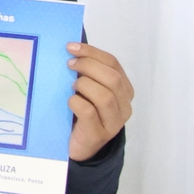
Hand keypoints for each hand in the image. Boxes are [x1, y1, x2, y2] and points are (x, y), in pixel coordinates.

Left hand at [67, 43, 133, 160]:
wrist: (80, 146)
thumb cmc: (84, 112)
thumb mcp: (90, 89)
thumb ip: (89, 72)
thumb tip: (73, 48)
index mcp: (124, 90)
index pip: (114, 64)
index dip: (92, 52)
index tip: (71, 47)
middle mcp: (124, 106)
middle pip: (112, 79)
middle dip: (88, 66)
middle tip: (69, 65)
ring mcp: (113, 123)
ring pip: (105, 96)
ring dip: (84, 85)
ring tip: (72, 86)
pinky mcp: (98, 134)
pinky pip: (90, 112)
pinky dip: (77, 102)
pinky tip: (70, 101)